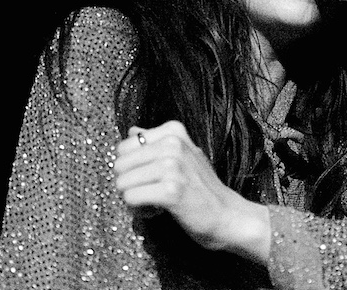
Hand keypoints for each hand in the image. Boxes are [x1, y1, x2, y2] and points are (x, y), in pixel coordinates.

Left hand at [114, 120, 270, 263]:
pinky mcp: (171, 191)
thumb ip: (156, 143)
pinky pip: (131, 198)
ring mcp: (173, 166)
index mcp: (173, 131)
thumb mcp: (183, 155)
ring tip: (156, 203)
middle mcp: (173, 144)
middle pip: (119, 165)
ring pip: (123, 183)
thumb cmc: (202, 187)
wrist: (227, 215)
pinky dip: (139, 211)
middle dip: (129, 184)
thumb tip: (132, 131)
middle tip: (151, 193)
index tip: (151, 179)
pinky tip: (157, 212)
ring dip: (134, 200)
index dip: (131, 168)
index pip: (124, 147)